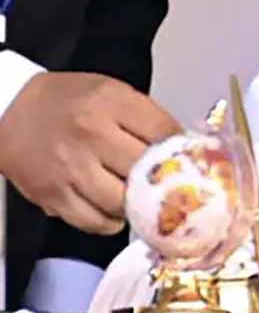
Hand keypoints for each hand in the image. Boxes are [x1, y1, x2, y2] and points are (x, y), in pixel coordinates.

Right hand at [0, 72, 180, 234]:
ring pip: (121, 202)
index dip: (180, 148)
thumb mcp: (111, 91)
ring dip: (136, 205)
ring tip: (139, 198)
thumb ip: (146, 116)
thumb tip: (181, 146)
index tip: (186, 157)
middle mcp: (90, 135)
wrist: (10, 110)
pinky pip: (93, 221)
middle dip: (162, 179)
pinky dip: (109, 221)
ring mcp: (70, 168)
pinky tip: (114, 210)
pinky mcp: (52, 195)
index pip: (163, 131)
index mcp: (110, 103)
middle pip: (146, 170)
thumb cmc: (66, 101)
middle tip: (168, 183)